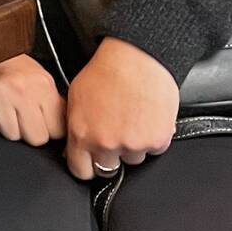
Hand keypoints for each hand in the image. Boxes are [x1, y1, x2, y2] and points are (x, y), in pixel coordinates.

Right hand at [0, 53, 65, 146]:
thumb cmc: (9, 63)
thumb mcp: (39, 77)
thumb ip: (52, 101)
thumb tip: (63, 124)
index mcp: (42, 85)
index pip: (58, 129)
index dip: (51, 129)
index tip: (46, 124)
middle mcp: (22, 92)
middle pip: (36, 138)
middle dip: (30, 131)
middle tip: (23, 116)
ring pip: (13, 136)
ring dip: (9, 126)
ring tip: (5, 108)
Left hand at [63, 37, 178, 180]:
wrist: (135, 59)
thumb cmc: (104, 72)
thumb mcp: (75, 100)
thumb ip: (75, 128)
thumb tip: (74, 146)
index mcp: (82, 135)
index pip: (81, 171)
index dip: (86, 166)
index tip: (90, 162)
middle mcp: (106, 144)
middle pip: (108, 168)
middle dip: (110, 156)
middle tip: (115, 135)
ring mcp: (133, 144)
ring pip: (133, 159)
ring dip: (133, 146)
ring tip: (132, 120)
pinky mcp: (157, 141)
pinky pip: (154, 149)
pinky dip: (153, 137)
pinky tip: (147, 118)